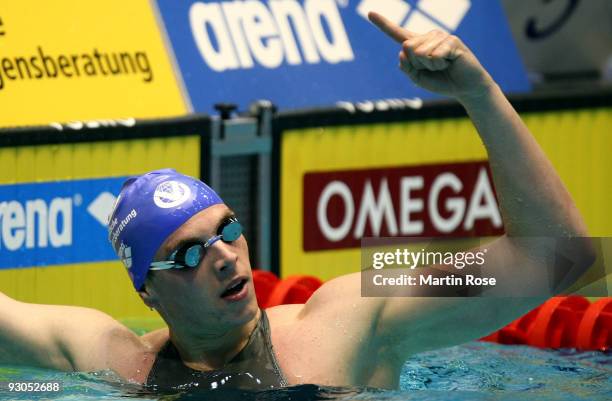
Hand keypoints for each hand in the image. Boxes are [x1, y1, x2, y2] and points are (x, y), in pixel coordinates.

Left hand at [368, 11, 495, 101]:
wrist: (464, 88)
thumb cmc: (441, 81)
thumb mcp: (418, 78)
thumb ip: (406, 67)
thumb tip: (402, 51)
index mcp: (417, 45)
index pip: (397, 33)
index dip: (383, 24)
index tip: (369, 14)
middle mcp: (427, 37)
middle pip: (407, 47)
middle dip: (417, 64)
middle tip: (433, 68)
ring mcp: (440, 37)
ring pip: (420, 52)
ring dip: (431, 66)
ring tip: (443, 65)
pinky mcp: (452, 41)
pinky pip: (434, 55)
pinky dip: (440, 65)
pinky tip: (450, 63)